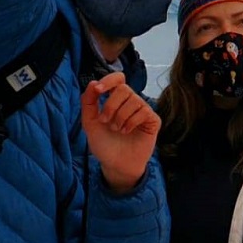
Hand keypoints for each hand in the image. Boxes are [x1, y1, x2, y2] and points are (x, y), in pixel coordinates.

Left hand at [81, 72, 160, 193]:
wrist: (115, 164)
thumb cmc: (104, 143)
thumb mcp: (90, 123)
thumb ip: (88, 103)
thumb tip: (93, 82)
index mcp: (116, 99)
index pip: (118, 79)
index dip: (108, 80)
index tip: (98, 90)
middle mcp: (131, 102)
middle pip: (124, 89)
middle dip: (111, 105)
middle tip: (105, 121)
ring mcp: (143, 110)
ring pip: (134, 100)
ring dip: (120, 117)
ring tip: (117, 129)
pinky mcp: (153, 120)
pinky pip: (144, 112)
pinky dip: (131, 122)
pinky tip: (126, 131)